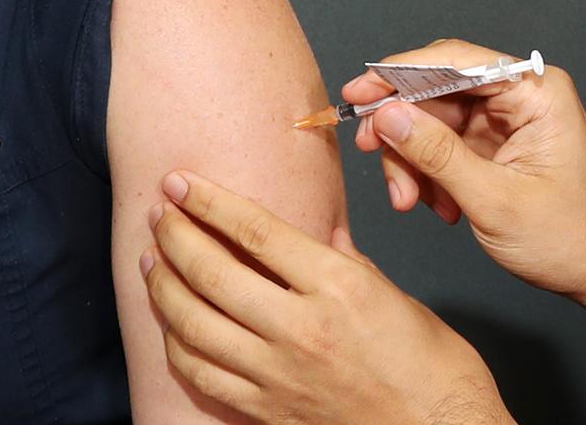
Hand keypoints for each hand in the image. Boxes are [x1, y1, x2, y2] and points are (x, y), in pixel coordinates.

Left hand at [140, 171, 514, 424]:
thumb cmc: (433, 366)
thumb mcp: (395, 295)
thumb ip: (347, 262)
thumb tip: (319, 236)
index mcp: (339, 288)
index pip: (256, 232)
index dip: (210, 201)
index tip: (181, 183)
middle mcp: (302, 329)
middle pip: (214, 273)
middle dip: (176, 236)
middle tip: (159, 213)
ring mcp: (279, 375)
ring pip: (195, 325)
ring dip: (164, 287)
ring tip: (153, 260)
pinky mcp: (269, 410)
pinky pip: (203, 376)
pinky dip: (178, 344)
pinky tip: (173, 322)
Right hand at [343, 39, 585, 337]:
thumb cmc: (568, 237)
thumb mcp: (494, 199)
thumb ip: (437, 155)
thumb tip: (389, 117)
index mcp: (534, 94)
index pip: (455, 62)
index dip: (400, 73)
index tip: (360, 92)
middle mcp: (515, 100)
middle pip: (433, 93)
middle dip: (400, 129)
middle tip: (370, 150)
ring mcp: (498, 123)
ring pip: (428, 123)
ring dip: (409, 161)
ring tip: (410, 199)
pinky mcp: (485, 146)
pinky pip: (436, 148)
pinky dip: (424, 175)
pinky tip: (437, 203)